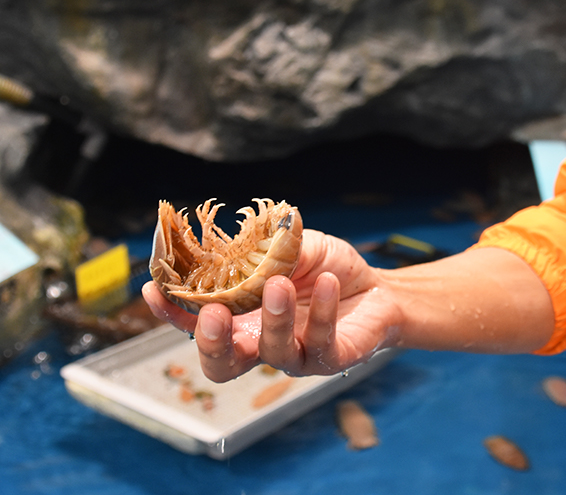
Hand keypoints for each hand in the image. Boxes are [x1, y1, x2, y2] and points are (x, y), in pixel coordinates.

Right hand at [143, 229, 401, 381]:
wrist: (377, 288)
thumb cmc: (326, 268)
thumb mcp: (292, 247)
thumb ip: (262, 247)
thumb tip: (230, 235)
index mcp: (242, 317)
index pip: (196, 322)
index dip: (171, 311)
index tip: (153, 288)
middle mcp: (262, 342)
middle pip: (221, 364)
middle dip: (211, 343)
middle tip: (214, 314)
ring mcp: (296, 355)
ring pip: (272, 353)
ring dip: (274, 317)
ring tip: (281, 283)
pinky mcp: (330, 359)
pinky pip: (320, 342)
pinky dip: (323, 311)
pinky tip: (331, 283)